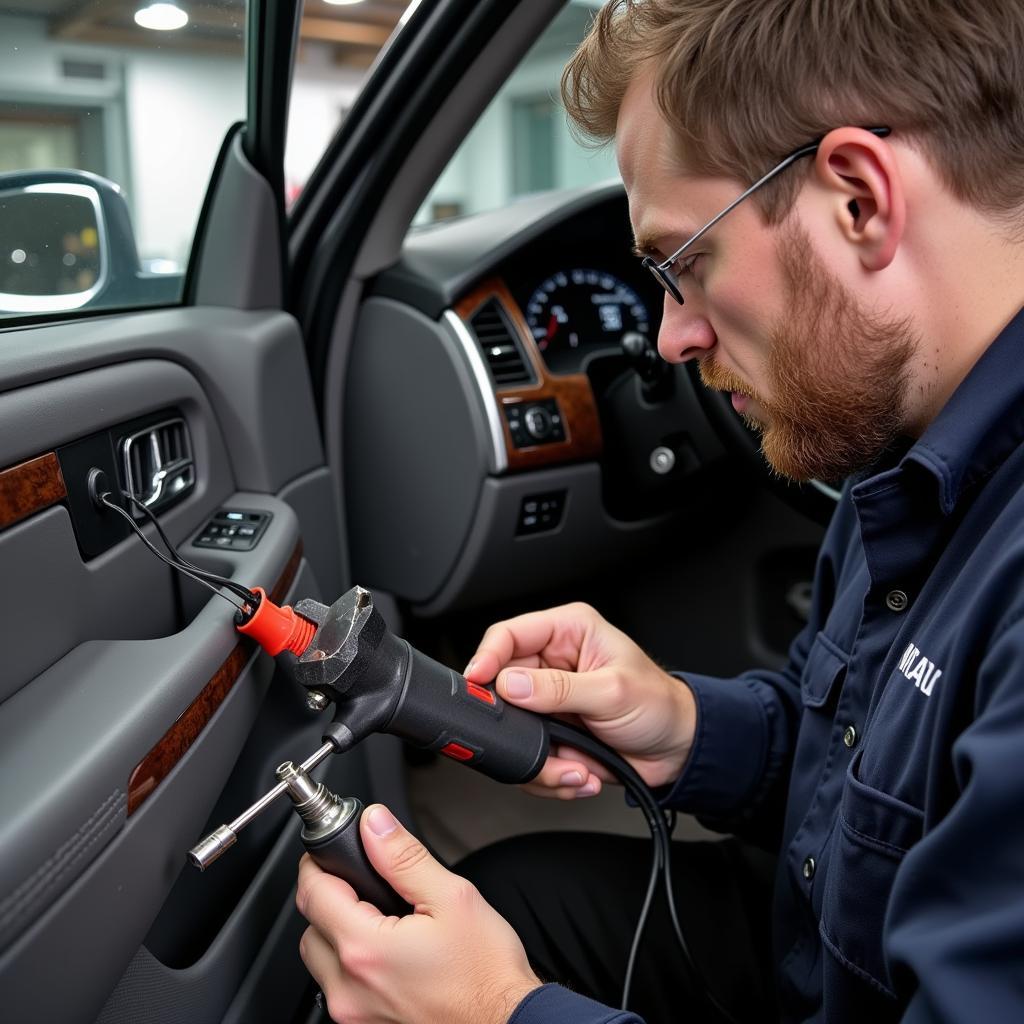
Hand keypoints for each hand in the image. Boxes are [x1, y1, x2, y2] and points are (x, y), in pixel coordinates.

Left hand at [297, 804, 540, 1023]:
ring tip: (383, 920)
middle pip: (311, 927)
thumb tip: (374, 825)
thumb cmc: (486, 973)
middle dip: (331, 897)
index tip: (334, 850)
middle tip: (368, 884)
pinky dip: (352, 964)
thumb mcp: (452, 897)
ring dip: (338, 933)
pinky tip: (388, 952)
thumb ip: (404, 856)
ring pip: (321, 959)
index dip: (320, 863)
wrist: (506, 1023)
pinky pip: (339, 985)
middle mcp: (350, 988)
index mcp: (365, 950)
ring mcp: (354, 1014)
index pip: (313, 893)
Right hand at [465, 602, 695, 797]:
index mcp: (567, 632)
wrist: (677, 750)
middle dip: (517, 726)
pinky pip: (528, 756)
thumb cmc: (659, 705)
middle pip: (501, 687)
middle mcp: (552, 662)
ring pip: (511, 729)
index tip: (479, 681)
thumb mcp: (612, 692)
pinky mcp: (550, 732)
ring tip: (574, 766)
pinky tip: (578, 772)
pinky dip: (549, 773)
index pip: (509, 634)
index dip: (488, 657)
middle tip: (539, 745)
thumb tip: (512, 685)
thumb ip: (560, 689)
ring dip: (539, 759)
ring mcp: (548, 701)